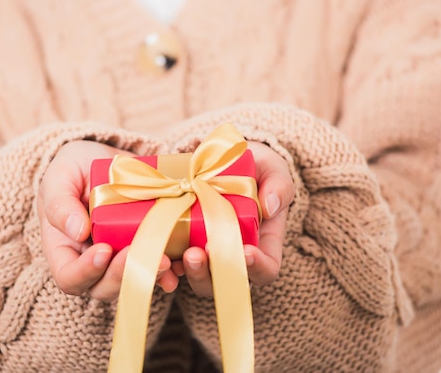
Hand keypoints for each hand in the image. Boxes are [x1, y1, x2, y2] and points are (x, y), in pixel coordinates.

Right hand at [38, 140, 178, 301]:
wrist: (107, 159)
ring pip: (135, 283)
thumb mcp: (60, 177)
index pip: (69, 277)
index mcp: (66, 250)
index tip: (103, 250)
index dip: (85, 272)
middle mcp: (94, 262)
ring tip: (166, 260)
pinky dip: (174, 268)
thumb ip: (60, 203)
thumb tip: (77, 230)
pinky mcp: (149, 248)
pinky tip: (183, 259)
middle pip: (104, 288)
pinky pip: (161, 268)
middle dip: (122, 276)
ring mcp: (123, 258)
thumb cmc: (74, 169)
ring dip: (151, 276)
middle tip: (137, 253)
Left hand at [172, 141, 293, 295]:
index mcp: (261, 243)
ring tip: (183, 255)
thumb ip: (279, 184)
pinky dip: (166, 269)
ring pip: (200, 279)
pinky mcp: (181, 246)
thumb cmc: (253, 166)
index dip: (257, 267)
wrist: (218, 158)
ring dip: (191, 273)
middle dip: (213, 273)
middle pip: (227, 281)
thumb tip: (270, 205)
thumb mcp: (272, 168)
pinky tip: (161, 258)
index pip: (266, 269)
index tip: (246, 251)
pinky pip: (173, 267)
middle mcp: (233, 255)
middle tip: (200, 253)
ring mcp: (206, 254)